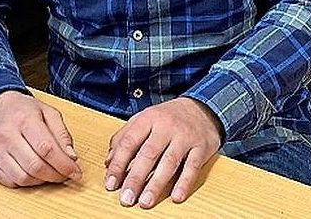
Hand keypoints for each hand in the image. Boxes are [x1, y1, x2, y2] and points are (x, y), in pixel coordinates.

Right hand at [0, 90, 81, 187]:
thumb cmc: (24, 111)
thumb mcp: (49, 113)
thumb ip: (62, 134)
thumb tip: (71, 158)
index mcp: (24, 119)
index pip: (46, 149)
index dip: (64, 164)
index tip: (76, 172)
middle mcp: (6, 135)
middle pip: (35, 166)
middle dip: (55, 175)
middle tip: (65, 174)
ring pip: (23, 178)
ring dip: (42, 180)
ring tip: (50, 172)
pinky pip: (11, 182)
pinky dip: (26, 182)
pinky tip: (33, 173)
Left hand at [104, 96, 222, 208]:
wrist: (202, 107)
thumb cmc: (168, 117)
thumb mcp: (144, 119)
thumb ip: (124, 137)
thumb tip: (108, 162)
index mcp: (148, 119)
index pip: (129, 143)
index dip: (118, 165)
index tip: (111, 184)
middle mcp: (166, 127)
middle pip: (148, 154)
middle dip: (135, 178)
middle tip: (126, 198)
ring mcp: (185, 137)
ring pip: (169, 162)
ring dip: (156, 184)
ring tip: (145, 201)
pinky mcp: (201, 147)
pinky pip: (192, 167)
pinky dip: (184, 183)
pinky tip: (176, 197)